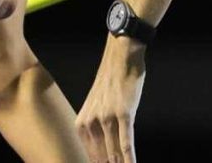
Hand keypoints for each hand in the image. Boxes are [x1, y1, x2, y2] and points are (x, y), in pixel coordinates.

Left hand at [76, 37, 146, 162]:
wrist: (121, 58)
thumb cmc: (112, 82)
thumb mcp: (96, 107)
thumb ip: (96, 129)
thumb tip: (103, 150)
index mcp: (82, 124)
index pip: (90, 157)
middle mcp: (91, 123)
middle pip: (102, 158)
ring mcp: (107, 119)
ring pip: (114, 153)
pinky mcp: (124, 114)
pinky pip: (127, 142)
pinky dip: (130, 158)